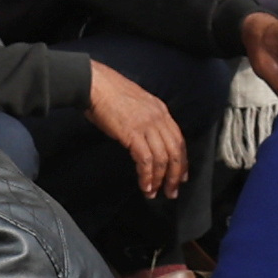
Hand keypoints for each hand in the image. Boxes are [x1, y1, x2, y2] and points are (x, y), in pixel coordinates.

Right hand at [78, 62, 190, 200]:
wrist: (96, 85)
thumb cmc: (109, 93)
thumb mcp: (137, 104)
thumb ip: (146, 120)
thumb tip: (146, 138)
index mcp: (161, 110)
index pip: (179, 139)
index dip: (182, 160)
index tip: (182, 175)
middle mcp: (158, 118)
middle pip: (175, 151)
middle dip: (175, 175)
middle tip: (172, 191)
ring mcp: (147, 125)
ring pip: (163, 158)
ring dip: (160, 179)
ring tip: (154, 192)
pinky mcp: (133, 134)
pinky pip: (146, 160)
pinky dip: (147, 176)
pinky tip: (144, 185)